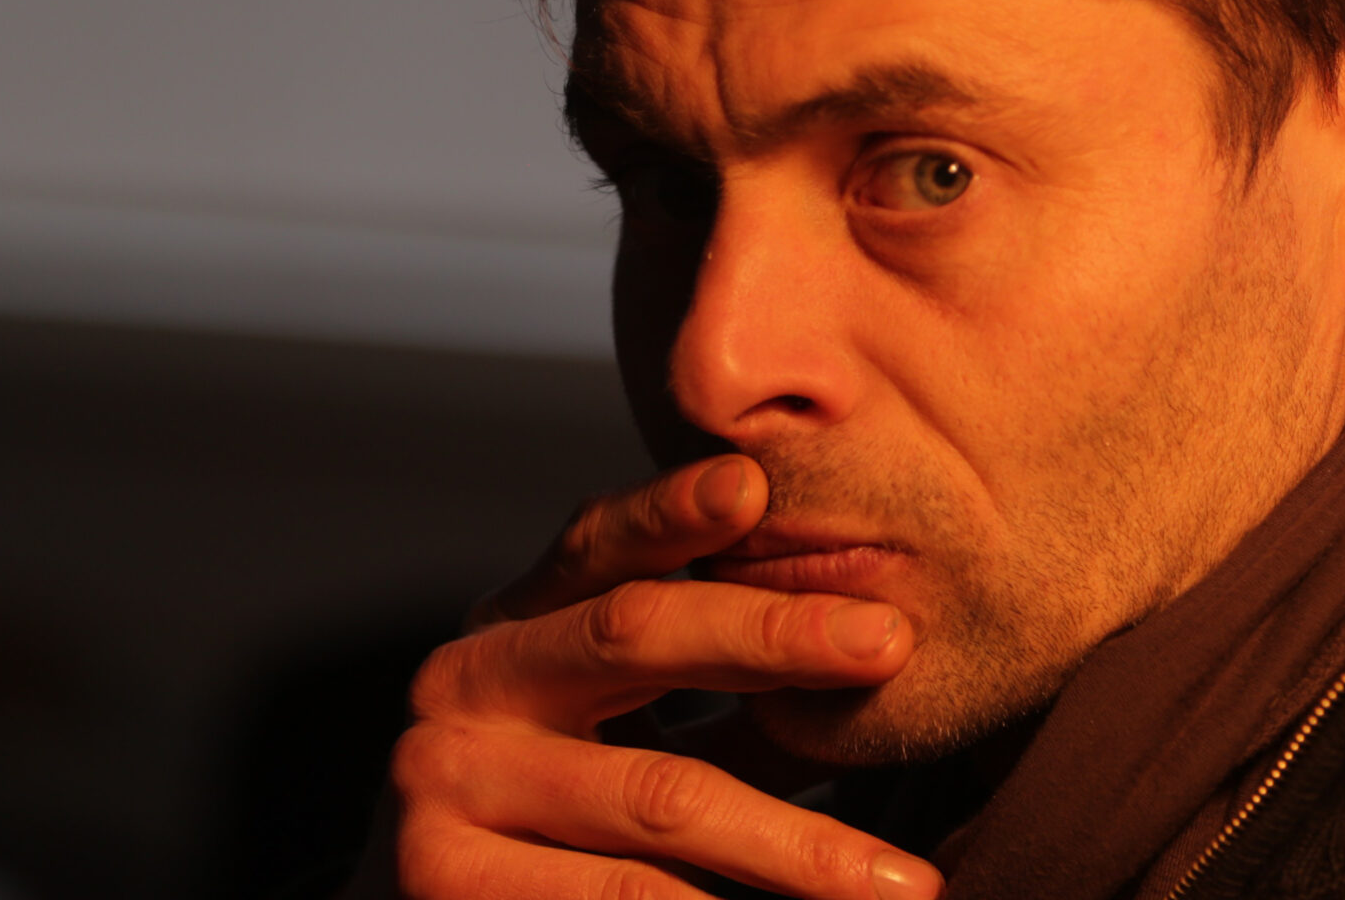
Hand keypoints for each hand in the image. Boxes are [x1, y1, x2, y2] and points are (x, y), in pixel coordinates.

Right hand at [342, 456, 943, 899]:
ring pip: (657, 796)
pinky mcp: (442, 880)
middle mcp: (463, 684)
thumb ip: (686, 667)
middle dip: (773, 634)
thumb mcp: (600, 725)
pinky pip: (620, 896)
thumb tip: (866, 632)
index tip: (756, 485)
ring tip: (904, 879)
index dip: (671, 510)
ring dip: (797, 842)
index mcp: (510, 626)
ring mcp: (440, 784)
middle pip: (630, 636)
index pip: (595, 545)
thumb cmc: (555, 821)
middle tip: (890, 641)